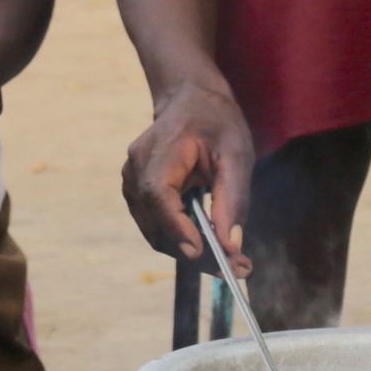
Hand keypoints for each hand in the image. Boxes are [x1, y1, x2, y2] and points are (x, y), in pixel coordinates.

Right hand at [120, 77, 253, 273]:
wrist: (191, 101)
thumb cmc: (216, 123)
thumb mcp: (237, 154)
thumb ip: (233, 198)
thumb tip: (231, 245)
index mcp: (159, 150)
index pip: (158, 195)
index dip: (176, 227)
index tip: (202, 252)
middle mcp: (136, 169)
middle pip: (157, 223)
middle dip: (196, 252)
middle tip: (238, 269)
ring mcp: (132, 183)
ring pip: (156, 233)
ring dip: (191, 252)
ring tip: (232, 262)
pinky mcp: (138, 195)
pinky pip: (157, 227)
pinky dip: (183, 241)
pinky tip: (212, 246)